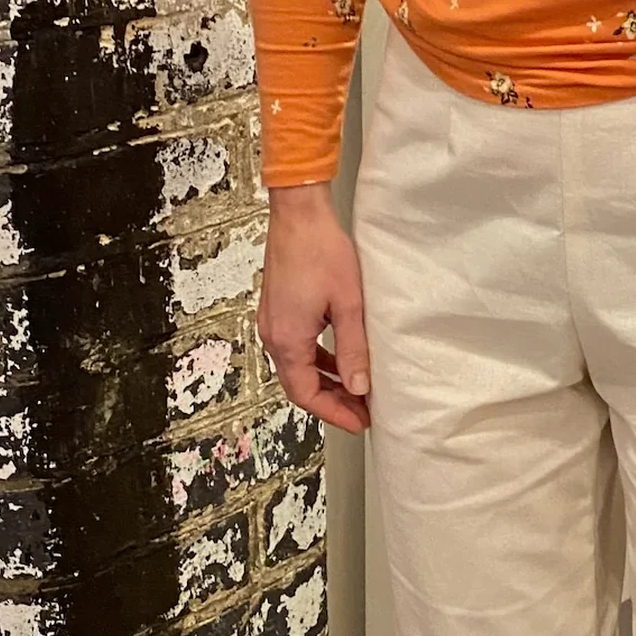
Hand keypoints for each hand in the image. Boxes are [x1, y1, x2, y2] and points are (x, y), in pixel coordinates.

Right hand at [258, 184, 370, 434]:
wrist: (299, 212)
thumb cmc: (321, 250)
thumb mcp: (348, 305)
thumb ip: (353, 349)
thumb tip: (359, 387)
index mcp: (288, 339)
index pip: (306, 394)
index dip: (333, 413)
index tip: (358, 422)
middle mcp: (274, 335)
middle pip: (300, 385)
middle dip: (331, 402)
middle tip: (361, 412)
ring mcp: (274, 322)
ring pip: (299, 368)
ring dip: (326, 382)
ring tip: (356, 390)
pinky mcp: (280, 310)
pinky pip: (298, 348)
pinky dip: (319, 361)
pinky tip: (340, 360)